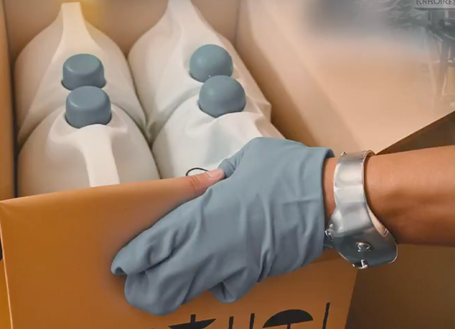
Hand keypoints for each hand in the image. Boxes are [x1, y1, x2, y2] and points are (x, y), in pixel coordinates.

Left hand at [112, 138, 332, 315]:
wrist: (329, 198)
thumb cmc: (288, 171)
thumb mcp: (247, 160)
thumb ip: (222, 178)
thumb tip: (212, 184)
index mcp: (201, 213)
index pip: (150, 246)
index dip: (132, 258)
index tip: (125, 262)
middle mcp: (208, 244)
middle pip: (159, 282)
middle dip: (144, 287)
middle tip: (141, 285)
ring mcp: (232, 264)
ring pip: (187, 293)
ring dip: (174, 294)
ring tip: (168, 292)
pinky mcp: (254, 275)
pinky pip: (226, 288)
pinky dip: (220, 286)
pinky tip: (223, 277)